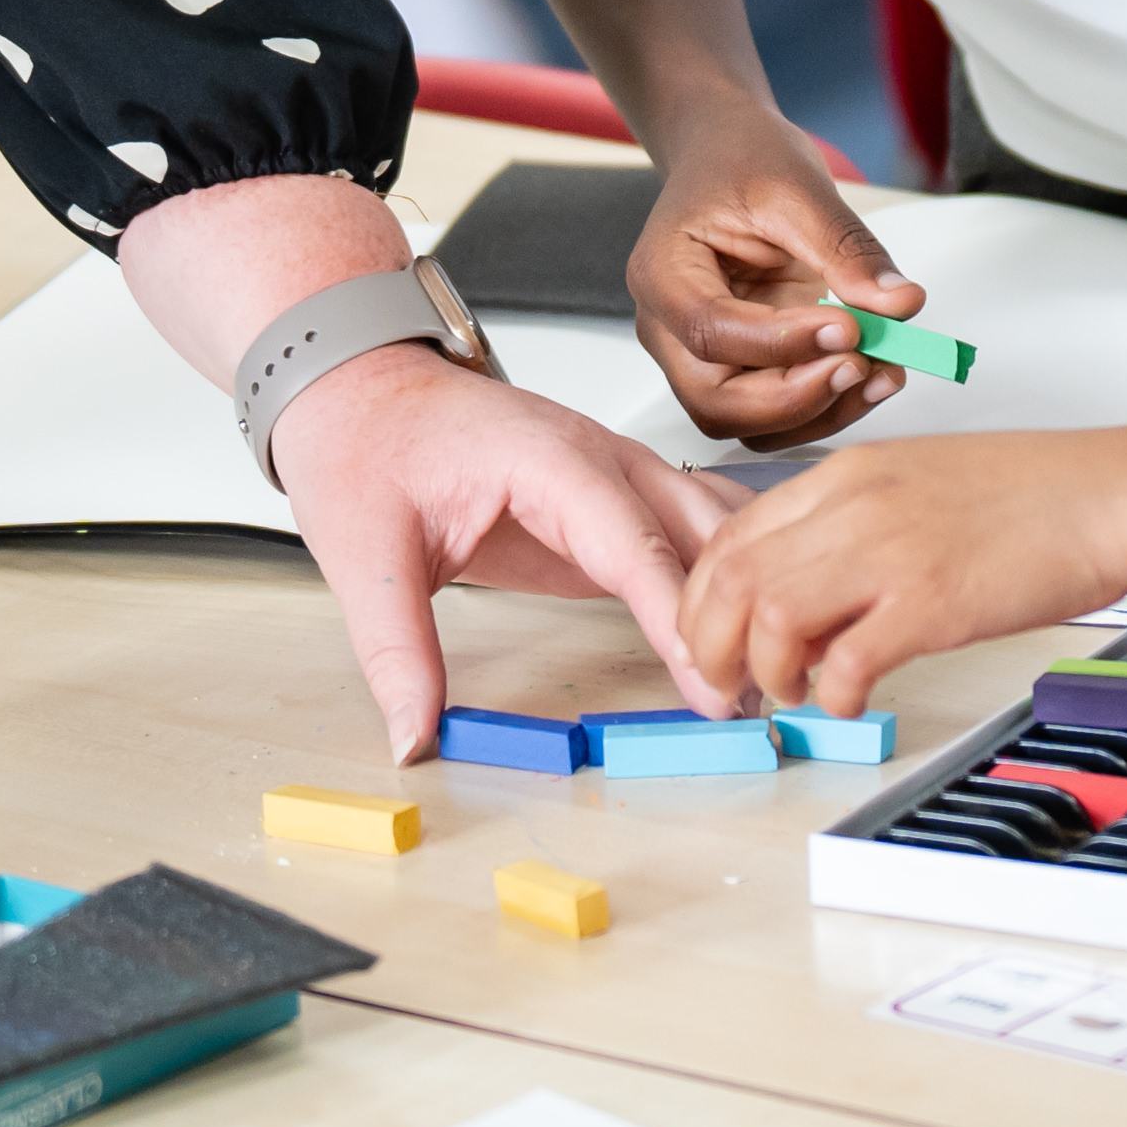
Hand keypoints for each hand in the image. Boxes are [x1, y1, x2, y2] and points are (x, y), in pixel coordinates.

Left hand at [269, 345, 748, 760]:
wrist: (357, 389)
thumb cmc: (363, 444)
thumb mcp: (363, 551)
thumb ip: (395, 650)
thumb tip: (416, 737)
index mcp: (544, 456)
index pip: (631, 538)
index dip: (674, 614)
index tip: (710, 683)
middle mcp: (596, 455)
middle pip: (697, 523)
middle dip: (734, 605)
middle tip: (759, 694)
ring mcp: (612, 473)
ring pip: (711, 520)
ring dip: (742, 586)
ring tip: (769, 671)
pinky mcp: (609, 501)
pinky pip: (687, 532)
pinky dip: (722, 574)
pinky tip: (745, 627)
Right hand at [629, 119, 929, 448]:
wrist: (727, 152)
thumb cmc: (743, 158)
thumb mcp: (797, 186)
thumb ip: (846, 248)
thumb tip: (901, 305)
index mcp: (664, 274)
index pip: (712, 333)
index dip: (783, 344)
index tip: (851, 327)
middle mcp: (669, 329)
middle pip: (717, 402)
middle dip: (798, 397)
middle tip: (865, 363)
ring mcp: (701, 357)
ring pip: (748, 423)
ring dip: (820, 411)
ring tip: (884, 371)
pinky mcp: (742, 367)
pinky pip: (776, 411)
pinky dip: (826, 406)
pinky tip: (872, 373)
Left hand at [676, 433, 1126, 718]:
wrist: (1106, 495)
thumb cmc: (1028, 496)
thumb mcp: (915, 484)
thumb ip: (849, 530)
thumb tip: (804, 600)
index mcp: (847, 475)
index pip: (731, 535)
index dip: (704, 600)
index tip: (710, 640)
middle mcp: (854, 506)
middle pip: (730, 578)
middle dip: (711, 645)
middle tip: (728, 685)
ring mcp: (890, 553)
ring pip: (769, 618)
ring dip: (768, 672)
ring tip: (797, 692)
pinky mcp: (932, 603)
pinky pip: (846, 662)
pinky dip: (834, 695)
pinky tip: (852, 700)